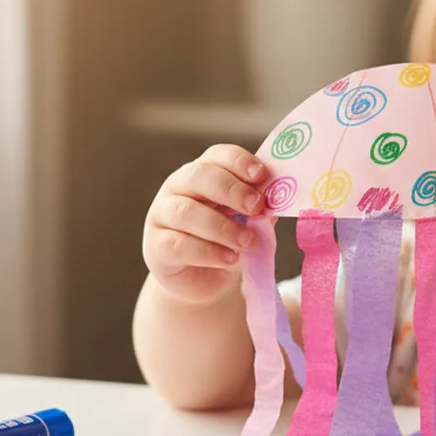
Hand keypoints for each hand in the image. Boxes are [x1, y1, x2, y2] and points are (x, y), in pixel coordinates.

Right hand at [143, 144, 268, 303]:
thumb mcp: (246, 220)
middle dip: (231, 190)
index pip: (218, 155)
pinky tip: (229, 258)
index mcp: (204, 172)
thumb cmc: (226, 240)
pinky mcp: (157, 246)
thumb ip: (257, 208)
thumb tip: (278, 199)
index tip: (262, 175)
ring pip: (186, 212)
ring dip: (221, 226)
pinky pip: (178, 244)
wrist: (203, 279)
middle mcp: (178, 186)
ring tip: (247, 241)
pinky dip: (208, 251)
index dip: (239, 162)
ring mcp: (162, 215)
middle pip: (199, 176)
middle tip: (256, 207)